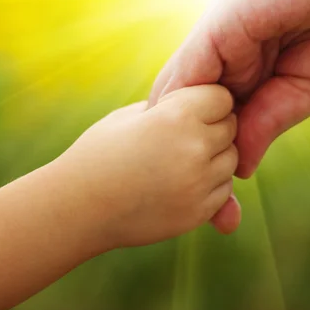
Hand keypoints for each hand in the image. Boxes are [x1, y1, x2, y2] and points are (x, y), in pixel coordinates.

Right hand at [56, 85, 237, 247]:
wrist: (78, 207)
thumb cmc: (99, 154)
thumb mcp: (131, 116)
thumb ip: (170, 106)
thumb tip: (199, 100)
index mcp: (176, 116)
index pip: (222, 97)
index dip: (207, 101)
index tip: (190, 109)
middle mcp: (194, 148)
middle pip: (230, 128)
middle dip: (213, 127)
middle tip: (184, 135)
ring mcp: (198, 183)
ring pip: (230, 160)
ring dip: (214, 157)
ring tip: (180, 159)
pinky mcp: (197, 212)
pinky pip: (223, 190)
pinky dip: (210, 185)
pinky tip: (180, 182)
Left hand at [149, 0, 309, 232]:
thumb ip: (269, 121)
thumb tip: (241, 165)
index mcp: (259, 75)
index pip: (227, 126)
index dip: (220, 165)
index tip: (221, 212)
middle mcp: (233, 62)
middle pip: (199, 120)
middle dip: (194, 164)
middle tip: (194, 215)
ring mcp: (223, 47)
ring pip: (184, 103)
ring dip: (178, 146)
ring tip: (169, 190)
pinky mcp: (219, 30)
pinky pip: (186, 76)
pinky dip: (177, 114)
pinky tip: (168, 150)